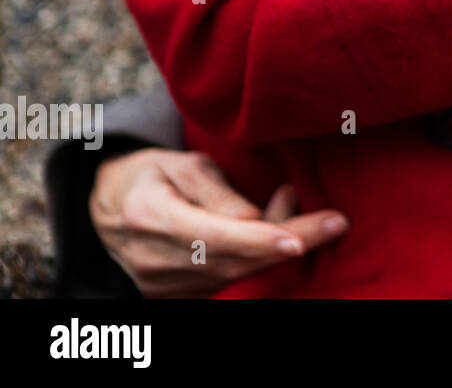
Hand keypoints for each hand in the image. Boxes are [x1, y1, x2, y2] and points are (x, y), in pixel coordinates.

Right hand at [90, 148, 348, 297]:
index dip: (261, 240)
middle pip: (234, 262)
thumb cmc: (151, 174)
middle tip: (334, 223)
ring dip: (279, 251)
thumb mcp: (180, 164)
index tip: (302, 237)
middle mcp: (155, 261)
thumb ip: (217, 191)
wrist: (106, 208)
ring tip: (311, 218)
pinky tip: (282, 239)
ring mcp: (163, 286)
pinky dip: (261, 265)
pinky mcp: (176, 297)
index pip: (214, 237)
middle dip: (291, 244)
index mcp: (150, 217)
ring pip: (236, 277)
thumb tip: (257, 218)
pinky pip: (228, 286)